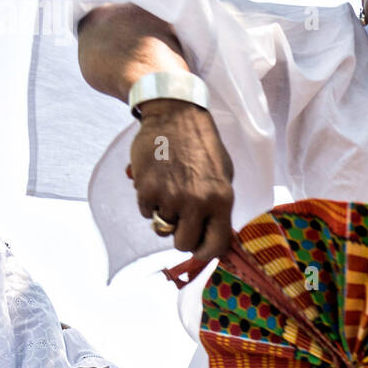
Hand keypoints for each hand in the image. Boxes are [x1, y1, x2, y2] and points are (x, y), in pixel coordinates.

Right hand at [128, 99, 235, 260]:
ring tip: (169, 188)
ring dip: (163, 213)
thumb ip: (218, 207)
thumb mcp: (222, 176)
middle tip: (179, 218)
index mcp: (221, 199)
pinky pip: (145, 212)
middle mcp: (198, 202)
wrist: (173, 115)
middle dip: (180, 235)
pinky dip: (148, 201)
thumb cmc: (201, 146)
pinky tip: (156, 179)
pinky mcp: (147, 190)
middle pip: (184, 244)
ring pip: (162, 228)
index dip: (205, 252)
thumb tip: (213, 238)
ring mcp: (171, 198)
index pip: (216, 245)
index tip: (199, 249)